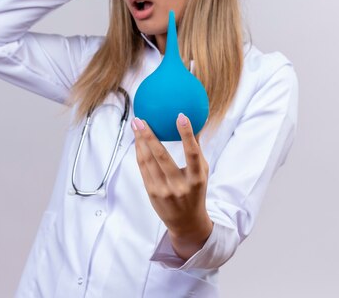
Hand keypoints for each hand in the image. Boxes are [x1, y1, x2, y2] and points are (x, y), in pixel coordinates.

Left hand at [131, 113, 212, 259]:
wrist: (186, 222)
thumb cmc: (196, 190)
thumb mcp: (202, 172)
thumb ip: (197, 149)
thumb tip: (197, 122)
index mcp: (196, 178)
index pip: (192, 153)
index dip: (187, 134)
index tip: (181, 115)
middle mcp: (179, 185)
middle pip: (162, 157)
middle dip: (149, 136)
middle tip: (141, 120)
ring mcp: (164, 190)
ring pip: (148, 161)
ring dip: (140, 141)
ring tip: (136, 124)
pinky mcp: (152, 192)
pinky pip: (143, 168)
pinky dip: (139, 152)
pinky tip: (137, 141)